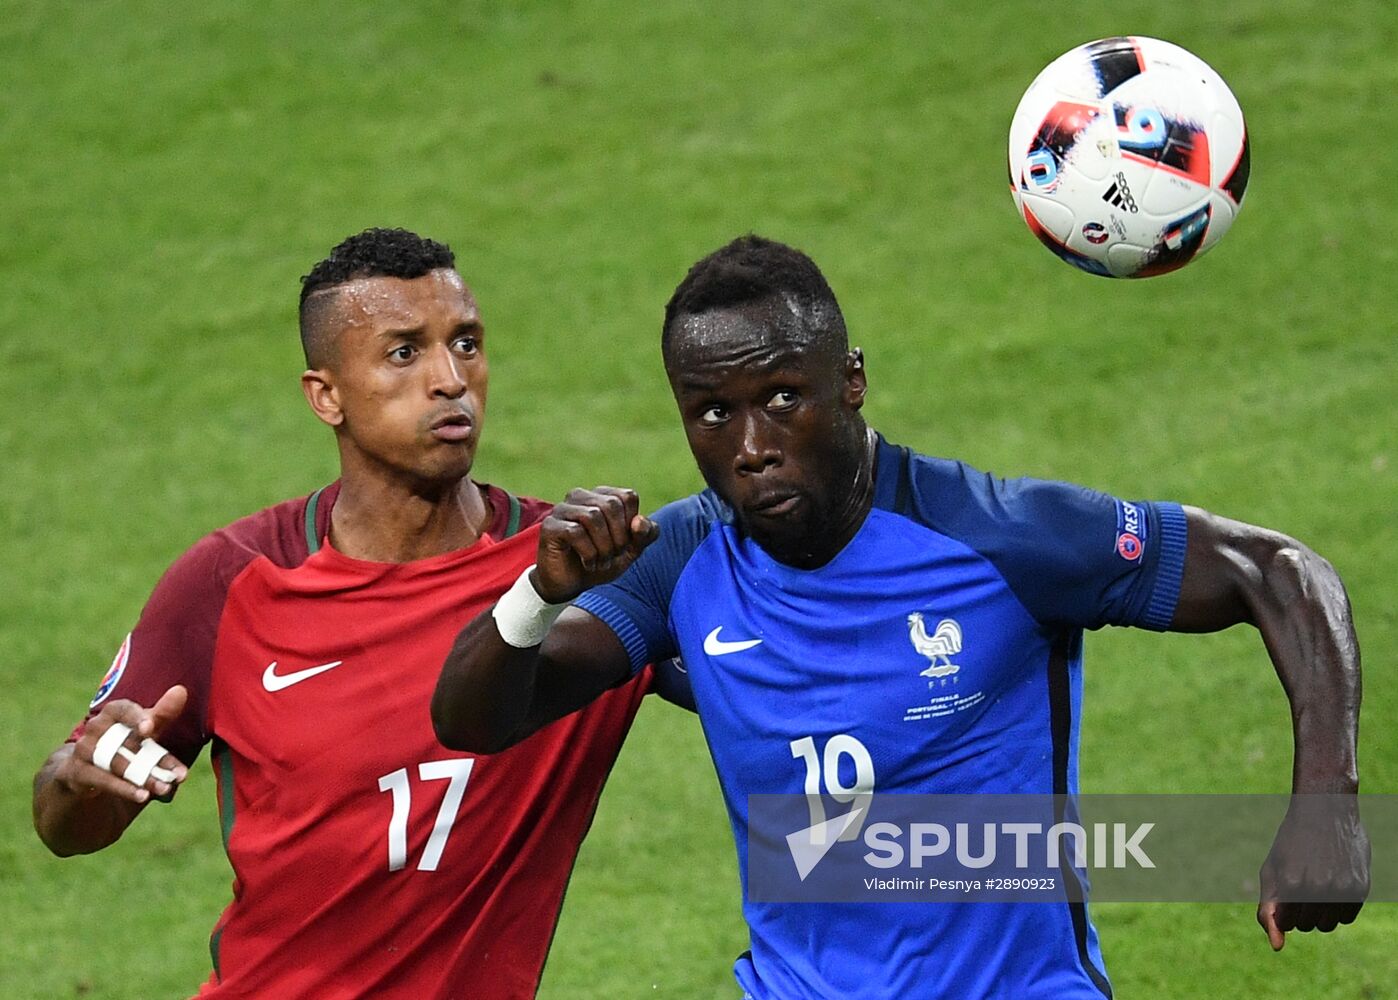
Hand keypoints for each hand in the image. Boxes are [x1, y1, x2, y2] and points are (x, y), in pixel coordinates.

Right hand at [57, 686, 189, 803]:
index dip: (136, 717)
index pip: (122, 709)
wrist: (83, 772)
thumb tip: (181, 690)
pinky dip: (124, 788)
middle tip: (179, 775)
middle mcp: (94, 728)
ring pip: (117, 764)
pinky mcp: (76, 773)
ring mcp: (83, 750)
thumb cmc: (122, 743)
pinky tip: (143, 795)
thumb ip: (161, 714)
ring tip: (165, 788)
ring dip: (144, 778)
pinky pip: (102, 780)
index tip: (150, 728)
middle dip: (156, 760)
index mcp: (112, 713)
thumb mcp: (143, 730)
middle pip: (127, 742)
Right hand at [533, 487, 658, 603]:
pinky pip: (575, 532)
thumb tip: (639, 521)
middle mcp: (580, 496)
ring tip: (601, 562)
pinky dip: (588, 552)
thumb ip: (645, 534)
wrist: (571, 584)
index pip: (627, 497)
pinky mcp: (550, 526)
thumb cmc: (601, 561)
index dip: (631, 524)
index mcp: (602, 495)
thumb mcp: (631, 550)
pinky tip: (588, 563)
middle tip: (613, 556)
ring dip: (603, 547)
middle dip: (618, 537)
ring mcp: (562, 509)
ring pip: (593, 516)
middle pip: (611, 505)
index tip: (624, 544)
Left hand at [1257, 794, 1369, 949]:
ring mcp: (1343, 889)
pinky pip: (1347, 918)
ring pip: (1328, 925)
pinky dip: (1337, 909)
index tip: (1285, 893)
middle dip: (1301, 911)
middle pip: (1308, 926)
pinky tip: (1332, 886)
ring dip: (1320, 913)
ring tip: (1315, 885)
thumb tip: (1277, 946)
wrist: (1325, 810)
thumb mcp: (1272, 871)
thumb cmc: (1292, 842)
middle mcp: (1320, 889)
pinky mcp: (1361, 888)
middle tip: (1301, 885)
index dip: (1283, 910)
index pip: (1287, 924)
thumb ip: (1269, 909)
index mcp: (1293, 884)